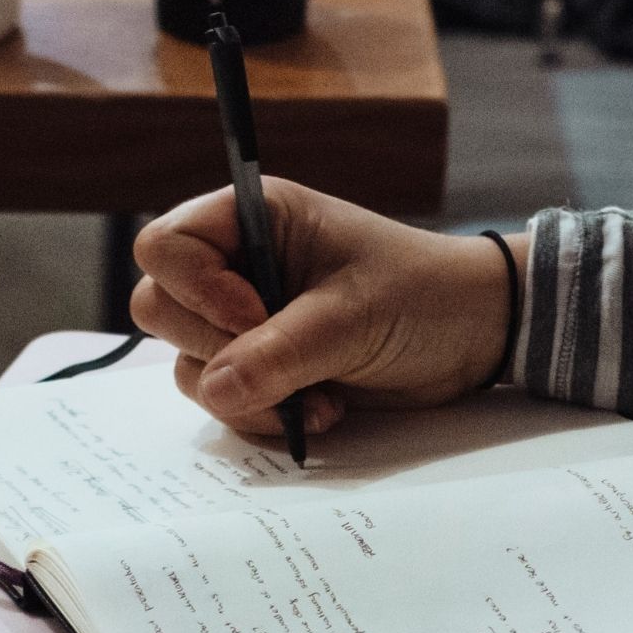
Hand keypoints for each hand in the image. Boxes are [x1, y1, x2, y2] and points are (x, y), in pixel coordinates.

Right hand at [130, 177, 521, 435]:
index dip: (196, 289)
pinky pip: (223, 400)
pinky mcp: (261, 367)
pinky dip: (264, 415)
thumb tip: (215, 388)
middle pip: (160, 308)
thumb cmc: (421, 296)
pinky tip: (323, 410)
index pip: (165, 247)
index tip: (254, 316)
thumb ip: (280, 352)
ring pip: (188, 363)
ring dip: (247, 394)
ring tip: (320, 397)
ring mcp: (243, 319)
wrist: (472, 336)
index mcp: (253, 218)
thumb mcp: (351, 318)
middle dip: (218, 349)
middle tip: (282, 361)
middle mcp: (236, 265)